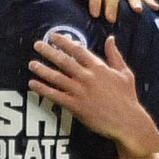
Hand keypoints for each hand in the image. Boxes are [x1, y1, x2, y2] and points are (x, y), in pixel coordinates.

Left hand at [29, 34, 155, 145]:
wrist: (127, 121)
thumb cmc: (127, 97)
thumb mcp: (124, 72)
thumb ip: (114, 55)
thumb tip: (110, 38)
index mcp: (98, 67)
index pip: (77, 50)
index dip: (64, 41)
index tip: (54, 36)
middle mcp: (87, 77)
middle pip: (64, 60)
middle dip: (49, 51)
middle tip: (37, 45)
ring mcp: (80, 91)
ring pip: (57, 77)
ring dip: (42, 69)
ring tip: (31, 64)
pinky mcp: (75, 106)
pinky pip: (55, 95)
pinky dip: (43, 89)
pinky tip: (33, 84)